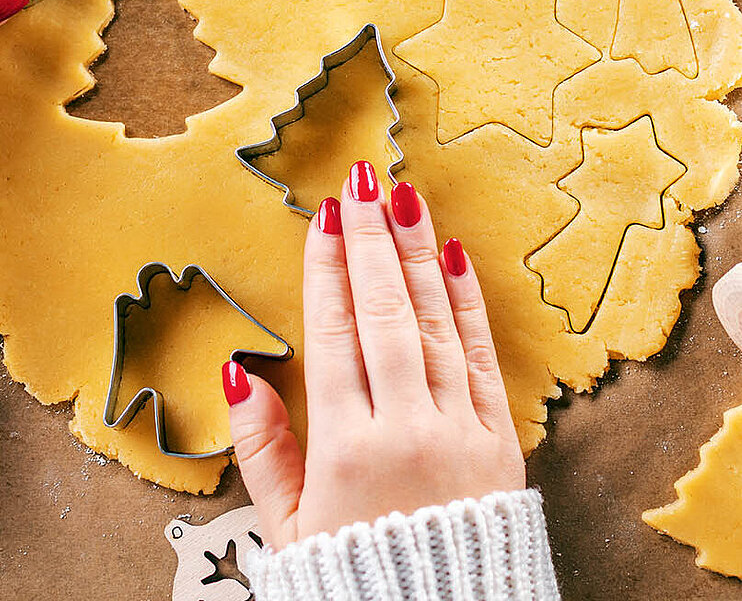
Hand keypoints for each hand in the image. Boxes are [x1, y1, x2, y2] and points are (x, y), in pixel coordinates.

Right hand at [225, 161, 525, 547]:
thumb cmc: (356, 581)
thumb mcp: (287, 528)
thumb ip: (262, 449)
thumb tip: (240, 372)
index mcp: (346, 448)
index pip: (334, 333)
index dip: (328, 268)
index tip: (325, 215)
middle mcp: (407, 429)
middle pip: (384, 314)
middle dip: (372, 241)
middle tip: (363, 181)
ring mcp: (459, 432)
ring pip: (433, 326)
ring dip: (417, 257)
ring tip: (404, 201)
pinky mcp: (501, 443)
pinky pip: (479, 359)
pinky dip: (466, 306)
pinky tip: (453, 260)